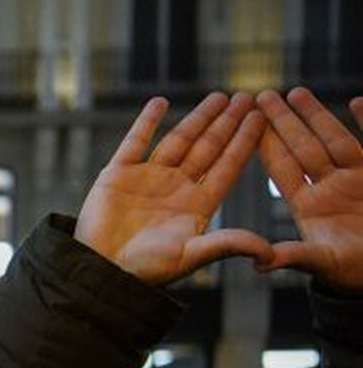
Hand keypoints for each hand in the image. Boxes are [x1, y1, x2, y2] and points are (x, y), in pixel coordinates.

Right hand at [74, 92, 271, 284]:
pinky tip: (160, 101)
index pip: (227, 166)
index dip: (244, 141)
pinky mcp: (117, 174)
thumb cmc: (145, 270)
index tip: (260, 117)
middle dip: (227, 123)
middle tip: (247, 97)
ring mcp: (146, 178)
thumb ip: (228, 244)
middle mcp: (175, 188)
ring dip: (198, 118)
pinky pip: (134, 142)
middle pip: (208, 148)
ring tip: (219, 97)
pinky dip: (146, 122)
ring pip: (179, 140)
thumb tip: (269, 253)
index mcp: (196, 205)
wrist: (98, 270)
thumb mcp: (191, 257)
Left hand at [256, 89, 362, 291]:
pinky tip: (356, 100)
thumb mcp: (322, 262)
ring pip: (334, 140)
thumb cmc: (352, 272)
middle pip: (303, 147)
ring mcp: (355, 179)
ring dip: (317, 116)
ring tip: (297, 91)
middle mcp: (328, 188)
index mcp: (308, 205)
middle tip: (262, 95)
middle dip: (284, 122)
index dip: (267, 144)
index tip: (248, 121)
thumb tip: (259, 263)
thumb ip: (294, 256)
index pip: (283, 168)